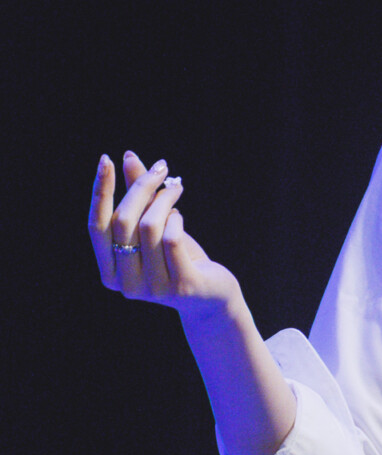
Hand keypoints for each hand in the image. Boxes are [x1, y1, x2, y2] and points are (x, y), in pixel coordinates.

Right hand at [89, 151, 241, 321]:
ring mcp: (152, 287)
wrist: (211, 297)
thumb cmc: (179, 258)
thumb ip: (140, 197)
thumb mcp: (155, 228)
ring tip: (175, 190)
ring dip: (164, 199)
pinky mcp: (181, 286)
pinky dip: (176, 219)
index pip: (96, 226)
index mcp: (109, 271)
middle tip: (161, 168)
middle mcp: (124, 283)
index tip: (106, 160)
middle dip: (141, 188)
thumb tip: (129, 157)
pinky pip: (172, 239)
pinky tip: (180, 217)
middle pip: (123, 222)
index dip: (100, 192)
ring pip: (149, 227)